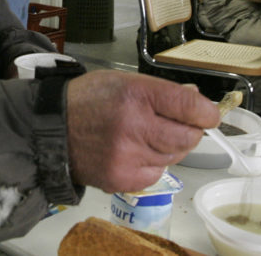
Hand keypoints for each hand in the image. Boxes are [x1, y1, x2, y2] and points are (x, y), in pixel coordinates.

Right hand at [65, 71, 218, 193]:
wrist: (51, 131)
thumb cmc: (88, 101)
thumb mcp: (123, 81)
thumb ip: (160, 93)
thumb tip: (197, 105)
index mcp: (135, 95)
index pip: (190, 106)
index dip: (206, 112)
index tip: (209, 114)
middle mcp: (134, 127)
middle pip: (188, 137)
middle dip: (190, 131)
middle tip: (180, 125)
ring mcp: (128, 156)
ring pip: (174, 157)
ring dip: (170, 148)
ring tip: (147, 136)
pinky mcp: (123, 179)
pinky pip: (157, 174)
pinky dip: (153, 164)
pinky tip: (135, 152)